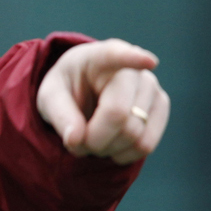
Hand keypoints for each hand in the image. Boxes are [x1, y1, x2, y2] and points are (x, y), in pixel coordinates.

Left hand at [36, 39, 169, 164]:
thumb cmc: (67, 89)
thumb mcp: (50, 97)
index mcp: (100, 57)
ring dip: (106, 148)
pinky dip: (123, 155)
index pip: (118, 55)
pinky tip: (111, 146)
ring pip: (133, 134)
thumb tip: (76, 140)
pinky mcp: (160, 108)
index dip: (133, 59)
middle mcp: (133, 69)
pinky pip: (146, 144)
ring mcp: (152, 88)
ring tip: (93, 139)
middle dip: (92, 139)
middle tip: (78, 139)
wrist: (84, 91)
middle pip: (117, 115)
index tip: (149, 62)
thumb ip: (59, 116)